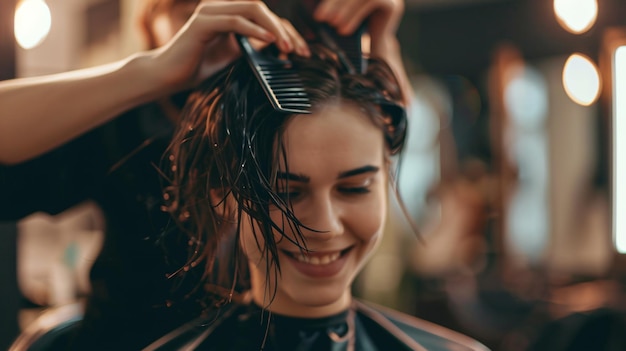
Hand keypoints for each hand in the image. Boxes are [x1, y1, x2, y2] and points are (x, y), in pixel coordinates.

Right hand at [150, 1, 308, 90]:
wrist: (168, 75)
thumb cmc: (198, 67)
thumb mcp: (234, 57)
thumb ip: (254, 48)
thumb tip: (280, 48)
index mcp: (229, 14)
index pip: (264, 16)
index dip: (286, 31)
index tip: (303, 52)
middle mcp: (220, 7)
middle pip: (262, 9)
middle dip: (285, 29)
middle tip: (301, 50)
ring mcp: (210, 12)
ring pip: (251, 10)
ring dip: (274, 28)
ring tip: (288, 47)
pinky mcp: (202, 23)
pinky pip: (234, 21)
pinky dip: (254, 30)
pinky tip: (269, 41)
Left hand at [313, 0, 403, 45]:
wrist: (375, 53)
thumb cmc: (352, 33)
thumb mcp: (338, 14)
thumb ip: (330, 6)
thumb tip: (311, 6)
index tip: (316, 13)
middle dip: (334, 2)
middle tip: (319, 17)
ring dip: (343, 9)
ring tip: (331, 25)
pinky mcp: (392, 4)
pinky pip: (372, 2)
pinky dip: (354, 16)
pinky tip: (344, 31)